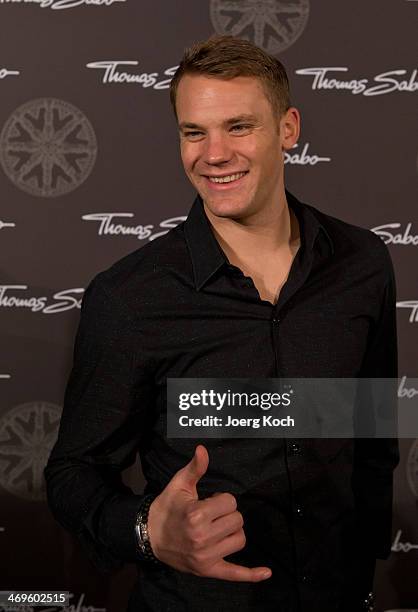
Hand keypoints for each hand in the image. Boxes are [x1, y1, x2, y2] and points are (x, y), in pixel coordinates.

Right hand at [147, 444, 271, 581]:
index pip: (230, 502)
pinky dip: (251, 574)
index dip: (221, 499)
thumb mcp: (179, 484)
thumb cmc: (167, 507)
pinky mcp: (208, 570)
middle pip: (237, 520)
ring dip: (232, 531)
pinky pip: (234, 574)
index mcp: (197, 515)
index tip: (208, 501)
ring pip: (240, 539)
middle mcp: (203, 538)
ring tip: (216, 528)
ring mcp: (206, 557)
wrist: (150, 535)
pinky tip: (266, 573)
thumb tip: (203, 449)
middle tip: (210, 514)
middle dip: (226, 513)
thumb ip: (195, 468)